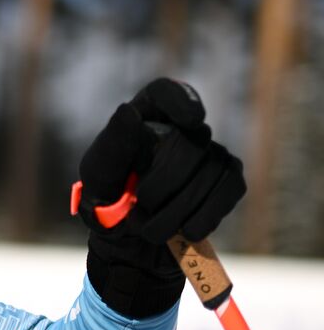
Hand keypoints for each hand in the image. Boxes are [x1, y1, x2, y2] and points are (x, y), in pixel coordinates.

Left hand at [76, 78, 245, 317]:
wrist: (128, 235)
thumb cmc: (108, 193)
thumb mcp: (99, 171)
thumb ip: (113, 143)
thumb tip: (129, 111)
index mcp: (146, 114)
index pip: (166, 93)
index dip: (183, 102)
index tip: (192, 120)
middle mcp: (182, 126)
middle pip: (191, 142)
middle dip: (164, 181)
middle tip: (141, 203)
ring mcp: (209, 150)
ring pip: (212, 169)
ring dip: (179, 208)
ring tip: (150, 227)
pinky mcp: (228, 176)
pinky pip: (229, 188)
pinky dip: (206, 215)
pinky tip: (186, 230)